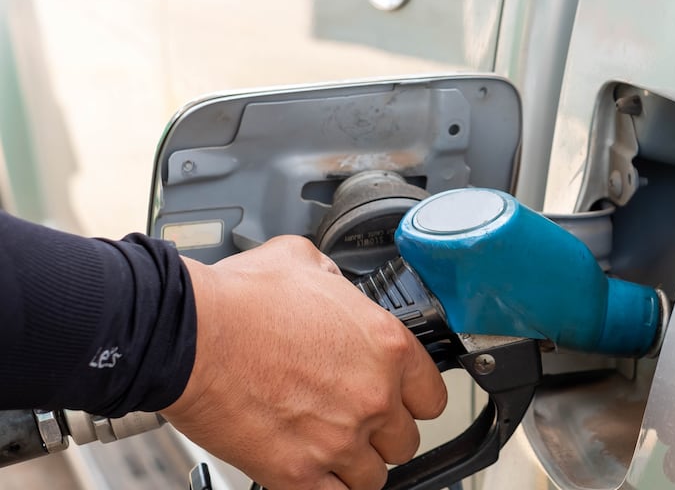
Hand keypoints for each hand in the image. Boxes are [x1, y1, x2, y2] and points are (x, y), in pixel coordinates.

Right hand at [162, 236, 445, 489]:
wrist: (188, 335)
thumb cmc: (238, 300)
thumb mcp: (304, 262)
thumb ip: (333, 281)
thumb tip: (332, 285)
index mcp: (386, 345)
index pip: (431, 394)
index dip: (414, 399)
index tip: (400, 401)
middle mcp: (372, 395)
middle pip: (405, 440)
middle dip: (383, 434)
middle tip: (356, 423)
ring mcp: (339, 438)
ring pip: (373, 477)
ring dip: (354, 466)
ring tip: (331, 450)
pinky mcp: (298, 472)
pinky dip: (325, 488)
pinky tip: (311, 473)